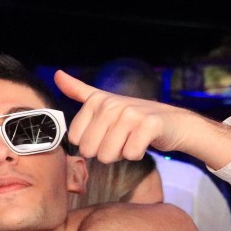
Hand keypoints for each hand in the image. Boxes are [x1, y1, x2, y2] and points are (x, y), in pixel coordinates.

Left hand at [54, 70, 230, 169]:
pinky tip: (143, 142)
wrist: (173, 122)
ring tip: (131, 140)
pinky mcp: (150, 125)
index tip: (105, 133)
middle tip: (120, 139)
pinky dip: (137, 154)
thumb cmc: (134, 117)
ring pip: (108, 155)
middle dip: (105, 152)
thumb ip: (79, 91)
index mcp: (96, 100)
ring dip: (121, 154)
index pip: (76, 139)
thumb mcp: (104, 101)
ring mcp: (131, 113)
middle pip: (90, 150)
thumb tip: (57, 75)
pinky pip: (130, 154)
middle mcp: (112, 104)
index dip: (91, 143)